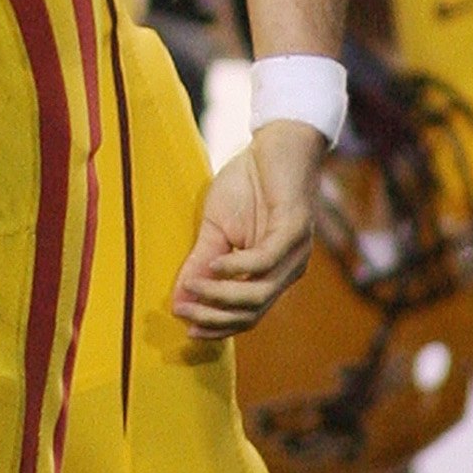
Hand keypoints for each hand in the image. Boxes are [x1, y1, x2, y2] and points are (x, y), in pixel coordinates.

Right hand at [171, 117, 322, 337]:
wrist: (274, 144)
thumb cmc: (247, 185)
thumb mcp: (215, 229)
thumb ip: (200, 264)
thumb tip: (177, 298)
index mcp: (272, 274)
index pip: (247, 316)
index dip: (218, 327)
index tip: (185, 327)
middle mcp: (289, 271)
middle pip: (253, 313)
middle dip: (215, 317)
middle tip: (183, 313)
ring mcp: (295, 252)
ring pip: (259, 293)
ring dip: (222, 296)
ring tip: (192, 287)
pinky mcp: (295, 229)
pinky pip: (265, 260)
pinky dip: (237, 267)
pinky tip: (214, 263)